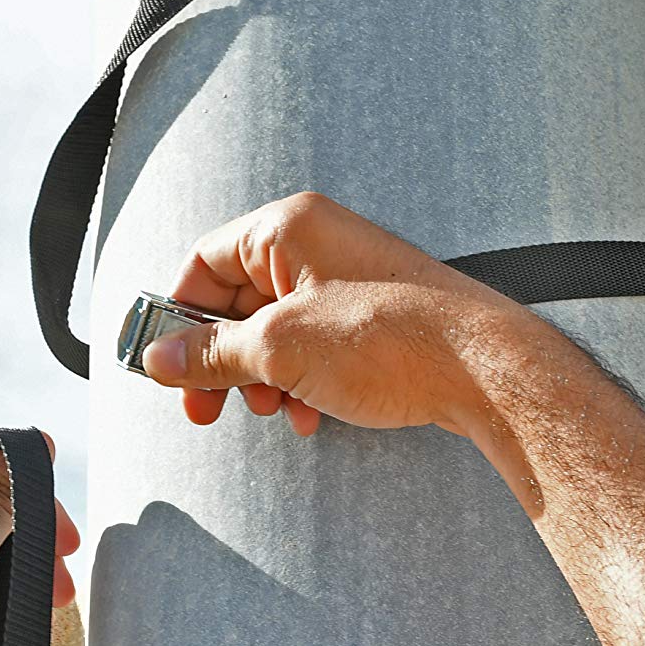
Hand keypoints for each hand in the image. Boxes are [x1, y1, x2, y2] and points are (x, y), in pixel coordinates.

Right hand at [137, 192, 523, 438]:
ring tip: (273, 411)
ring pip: (276, 332)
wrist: (482, 370)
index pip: (204, 261)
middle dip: (222, 359)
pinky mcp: (372, 319)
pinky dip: (301, 383)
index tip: (167, 364)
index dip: (177, 315)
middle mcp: (317, 245)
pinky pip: (315, 348)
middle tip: (206, 406)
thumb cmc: (392, 340)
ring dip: (263, 379)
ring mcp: (347, 282)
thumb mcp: (280, 349)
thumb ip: (213, 353)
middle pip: (237, 301)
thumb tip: (161, 359)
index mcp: (288, 228)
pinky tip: (310, 417)